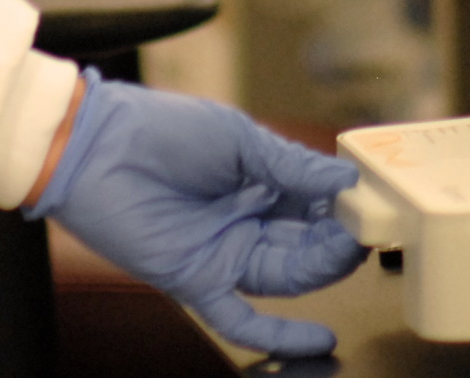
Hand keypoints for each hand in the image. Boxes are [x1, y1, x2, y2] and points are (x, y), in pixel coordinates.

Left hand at [25, 70, 365, 355]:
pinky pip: (240, 320)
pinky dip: (278, 337)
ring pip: (286, 277)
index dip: (345, 207)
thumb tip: (344, 183)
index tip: (374, 201)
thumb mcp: (236, 136)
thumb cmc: (160, 129)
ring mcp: (224, 254)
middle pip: (308, 246)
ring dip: (322, 270)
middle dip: (340, 240)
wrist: (94, 146)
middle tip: (368, 228)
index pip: (317, 205)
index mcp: (260, 182)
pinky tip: (318, 339)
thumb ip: (289, 165)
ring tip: (351, 252)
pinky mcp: (197, 281)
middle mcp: (247, 222)